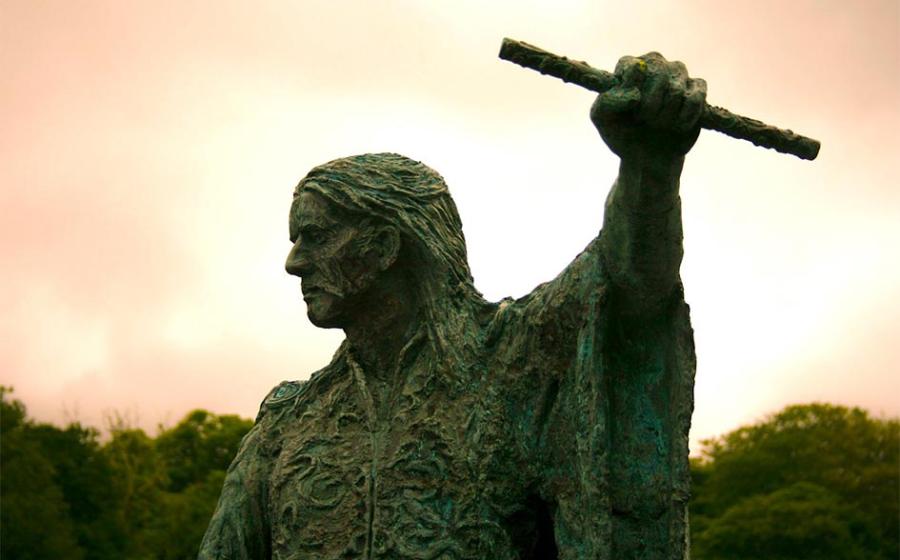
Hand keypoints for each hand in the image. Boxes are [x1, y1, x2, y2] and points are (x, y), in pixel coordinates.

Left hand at [590, 52, 706, 159]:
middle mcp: (655, 63)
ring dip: (665, 117)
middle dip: (650, 107)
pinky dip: (684, 119)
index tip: (629, 109)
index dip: (632, 92)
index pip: (633, 67)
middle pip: (659, 74)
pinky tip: (676, 127)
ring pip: (676, 90)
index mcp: (629, 66)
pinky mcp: (697, 89)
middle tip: (643, 120)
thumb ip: (607, 102)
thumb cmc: (622, 132)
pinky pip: (694, 99)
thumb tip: (634, 95)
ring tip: (658, 124)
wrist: (646, 157)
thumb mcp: (603, 119)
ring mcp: (678, 74)